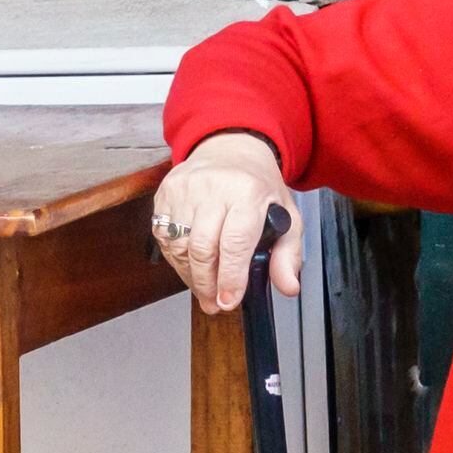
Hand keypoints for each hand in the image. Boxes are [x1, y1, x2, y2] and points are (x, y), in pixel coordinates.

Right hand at [153, 132, 299, 313]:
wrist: (228, 150)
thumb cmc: (257, 187)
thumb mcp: (286, 216)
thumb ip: (288, 254)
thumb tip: (288, 287)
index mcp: (247, 191)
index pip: (235, 242)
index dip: (231, 277)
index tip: (229, 300)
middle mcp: (212, 188)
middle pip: (202, 248)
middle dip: (207, 283)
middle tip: (215, 303)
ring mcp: (184, 190)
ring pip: (179, 247)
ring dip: (191, 275)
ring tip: (204, 288)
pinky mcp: (164, 193)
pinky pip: (164, 237)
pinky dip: (177, 259)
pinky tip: (191, 265)